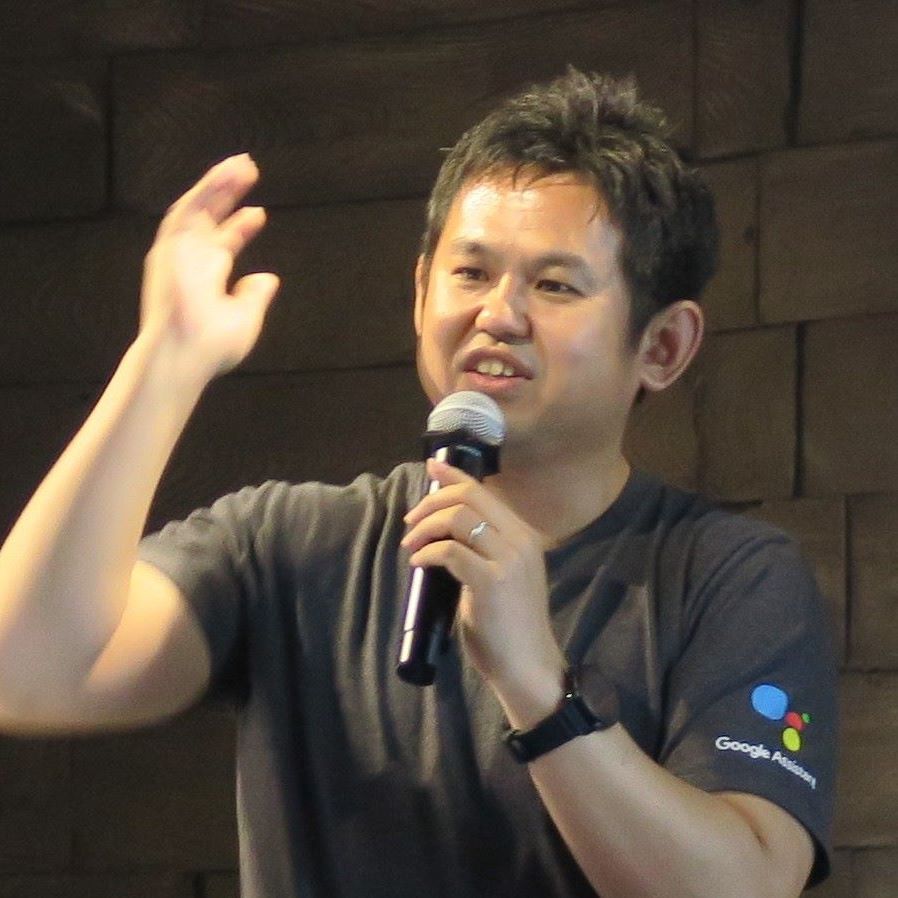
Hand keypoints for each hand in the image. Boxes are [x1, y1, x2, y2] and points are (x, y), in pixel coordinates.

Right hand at [140, 153, 279, 383]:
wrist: (186, 351)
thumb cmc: (213, 346)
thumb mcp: (245, 319)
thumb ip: (254, 297)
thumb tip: (267, 279)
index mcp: (206, 279)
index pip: (223, 245)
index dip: (240, 228)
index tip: (259, 213)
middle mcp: (190, 262)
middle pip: (210, 221)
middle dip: (228, 196)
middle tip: (249, 172)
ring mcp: (179, 253)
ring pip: (198, 208)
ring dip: (218, 184)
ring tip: (241, 163)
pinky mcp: (170, 245)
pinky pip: (188, 209)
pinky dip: (206, 189)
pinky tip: (225, 173)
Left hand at [401, 459, 566, 716]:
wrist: (529, 666)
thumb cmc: (511, 624)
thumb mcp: (503, 575)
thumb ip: (485, 549)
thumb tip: (444, 528)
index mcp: (524, 535)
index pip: (484, 491)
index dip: (453, 476)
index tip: (431, 469)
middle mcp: (520, 541)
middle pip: (469, 497)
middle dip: (432, 501)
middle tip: (411, 521)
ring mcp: (508, 561)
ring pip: (458, 519)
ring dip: (425, 526)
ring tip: (411, 544)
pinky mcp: (491, 583)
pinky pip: (450, 552)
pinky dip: (427, 552)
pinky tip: (419, 562)